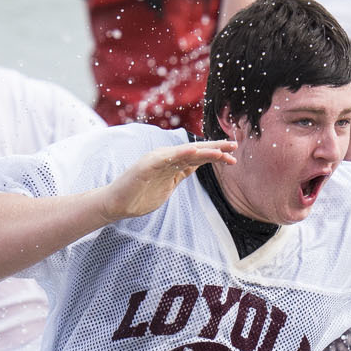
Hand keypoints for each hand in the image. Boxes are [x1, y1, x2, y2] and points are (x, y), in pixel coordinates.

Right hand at [98, 140, 235, 221]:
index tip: (233, 155)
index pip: (197, 157)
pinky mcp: (146, 166)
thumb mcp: (167, 184)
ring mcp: (156, 161)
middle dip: (215, 148)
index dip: (215, 154)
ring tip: (220, 152)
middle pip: (194, 152)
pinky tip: (192, 151)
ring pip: (184, 154)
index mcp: (172, 164)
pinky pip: (165, 159)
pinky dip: (179, 154)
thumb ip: (180, 174)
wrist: (116, 204)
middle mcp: (166, 158)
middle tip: (234, 146)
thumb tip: (194, 166)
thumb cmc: (139, 196)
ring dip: (203, 152)